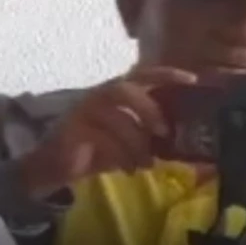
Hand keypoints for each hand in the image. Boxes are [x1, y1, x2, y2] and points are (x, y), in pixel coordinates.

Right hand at [19, 66, 198, 198]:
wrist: (53, 167)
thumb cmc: (93, 150)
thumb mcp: (128, 141)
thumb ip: (149, 135)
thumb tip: (185, 142)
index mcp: (113, 95)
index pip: (140, 75)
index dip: (166, 74)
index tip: (192, 80)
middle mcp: (96, 97)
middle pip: (123, 89)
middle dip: (147, 108)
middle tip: (163, 132)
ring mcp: (81, 112)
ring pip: (114, 117)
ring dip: (135, 141)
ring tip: (146, 164)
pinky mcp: (71, 131)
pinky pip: (101, 138)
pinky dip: (120, 155)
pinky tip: (129, 170)